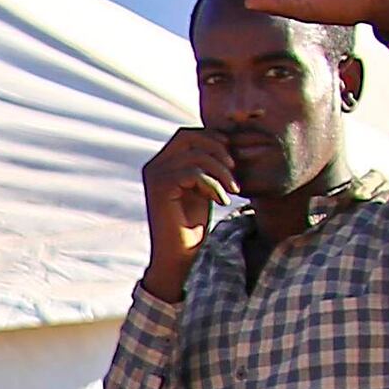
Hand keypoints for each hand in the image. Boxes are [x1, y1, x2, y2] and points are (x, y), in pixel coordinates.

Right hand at [140, 127, 239, 289]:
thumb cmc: (193, 223)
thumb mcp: (202, 186)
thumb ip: (206, 164)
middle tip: (234, 172)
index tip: (234, 162)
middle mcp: (154, 166)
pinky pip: (193, 172)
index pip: (189, 134)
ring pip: (196, 154)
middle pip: (190, 136)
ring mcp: (154, 176)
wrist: (180, 254)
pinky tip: (220, 201)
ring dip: (221, 171)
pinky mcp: (159, 188)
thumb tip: (227, 138)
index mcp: (163, 162)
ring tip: (232, 190)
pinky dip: (213, 185)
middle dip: (219, 150)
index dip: (216, 140)